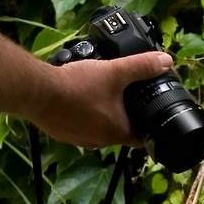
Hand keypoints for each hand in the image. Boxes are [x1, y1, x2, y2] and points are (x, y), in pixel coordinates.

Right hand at [30, 51, 173, 147]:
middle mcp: (99, 142)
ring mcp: (80, 140)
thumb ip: (141, 67)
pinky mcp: (63, 135)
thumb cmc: (77, 86)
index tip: (151, 116)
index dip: (148, 127)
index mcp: (116, 132)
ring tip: (103, 96)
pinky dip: (84, 116)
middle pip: (120, 133)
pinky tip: (80, 100)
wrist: (38, 93)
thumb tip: (166, 62)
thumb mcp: (114, 72)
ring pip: (99, 130)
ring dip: (103, 117)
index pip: (141, 139)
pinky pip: (80, 127)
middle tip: (128, 99)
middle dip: (125, 118)